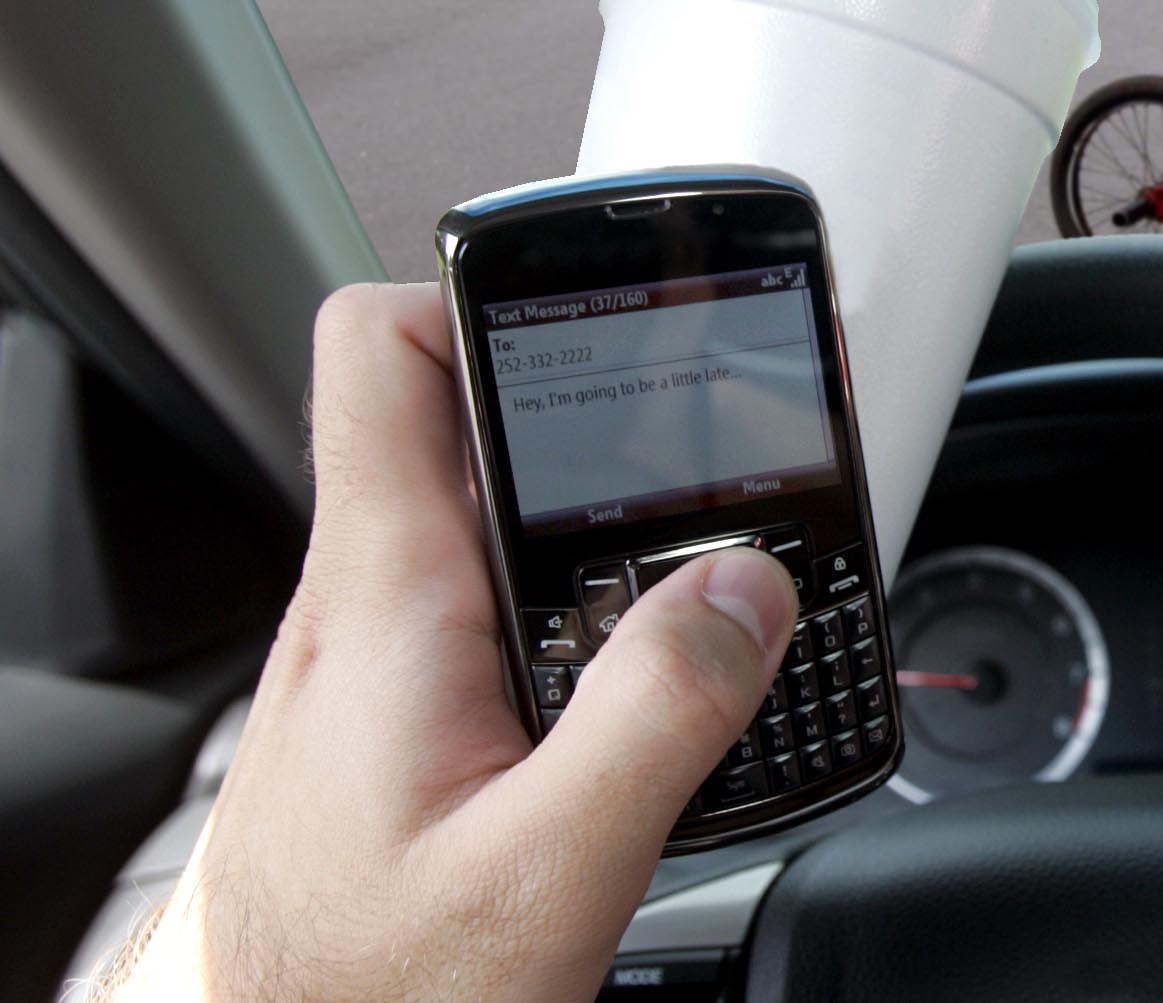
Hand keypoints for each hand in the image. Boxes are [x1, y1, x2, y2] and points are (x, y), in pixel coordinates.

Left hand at [103, 284, 799, 1001]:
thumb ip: (656, 716)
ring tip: (714, 571)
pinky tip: (660, 678)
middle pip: (473, 420)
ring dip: (611, 523)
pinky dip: (595, 607)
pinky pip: (507, 603)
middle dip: (604, 418)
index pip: (381, 348)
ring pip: (501, 518)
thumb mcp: (544, 868)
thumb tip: (746, 587)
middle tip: (717, 449)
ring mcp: (388, 660)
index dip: (487, 290)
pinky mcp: (413, 714)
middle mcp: (372, 605)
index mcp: (387, 597)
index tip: (604, 313)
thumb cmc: (355, 992)